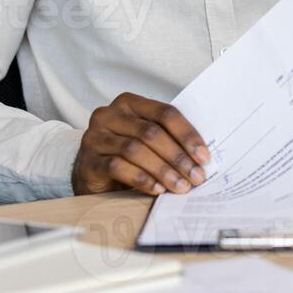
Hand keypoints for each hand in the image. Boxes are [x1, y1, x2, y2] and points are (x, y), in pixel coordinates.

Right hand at [72, 92, 209, 196]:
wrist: (91, 173)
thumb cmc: (124, 153)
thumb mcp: (145, 139)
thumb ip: (167, 138)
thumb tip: (201, 157)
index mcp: (129, 103)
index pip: (165, 113)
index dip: (187, 134)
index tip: (203, 156)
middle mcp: (109, 115)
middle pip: (151, 133)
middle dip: (178, 156)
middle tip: (196, 176)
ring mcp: (95, 137)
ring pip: (136, 150)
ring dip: (163, 170)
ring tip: (180, 186)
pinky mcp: (88, 161)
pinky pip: (118, 167)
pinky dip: (141, 178)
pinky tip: (157, 189)